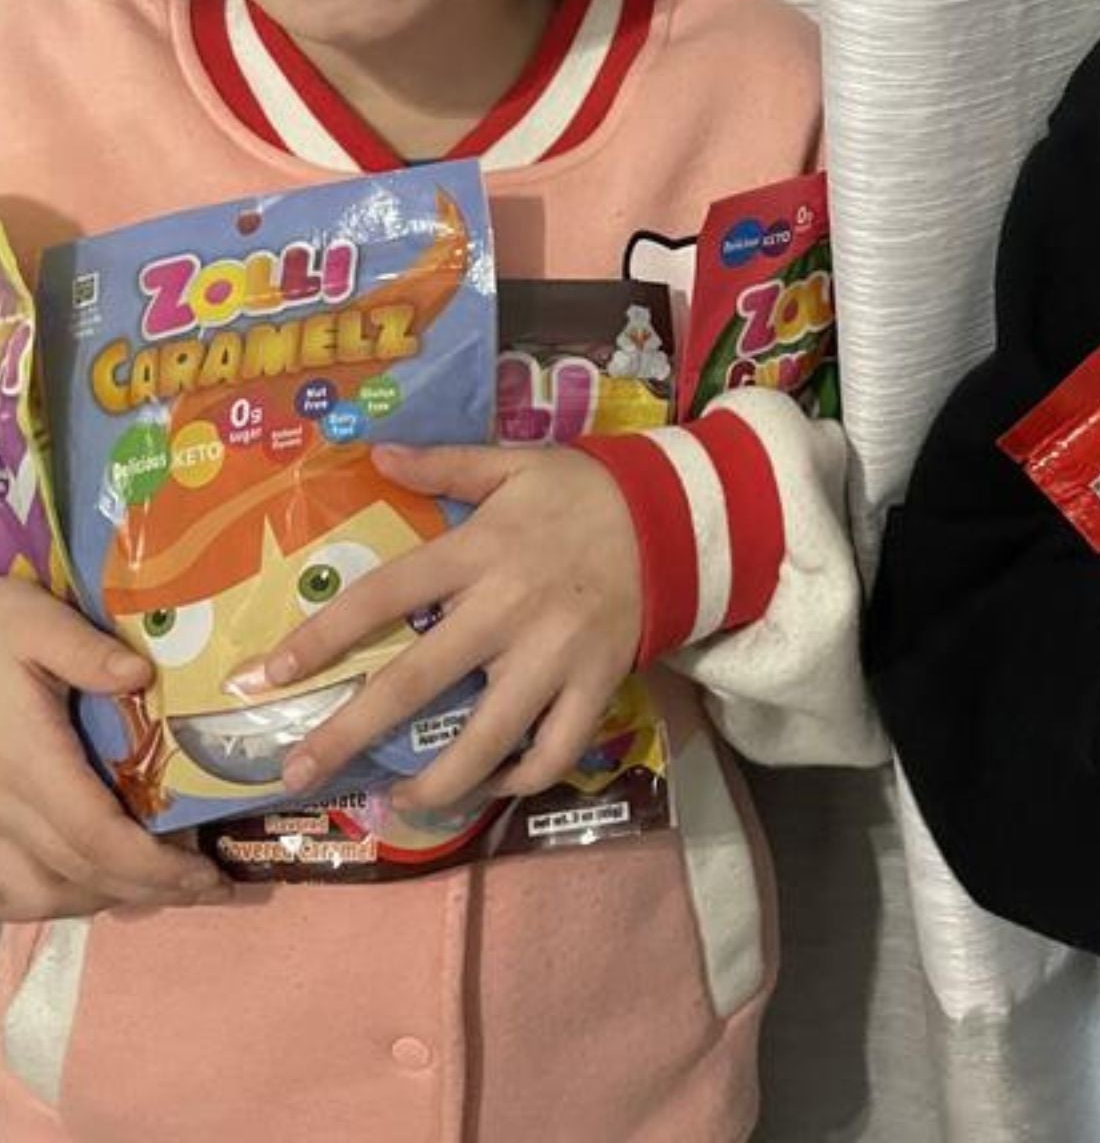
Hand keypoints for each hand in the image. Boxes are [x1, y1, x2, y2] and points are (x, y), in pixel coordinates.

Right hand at [0, 580, 226, 918]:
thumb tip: (139, 675)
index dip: (154, 866)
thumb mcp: (33, 621)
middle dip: (151, 890)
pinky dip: (54, 897)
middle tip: (211, 887)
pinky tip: (96, 883)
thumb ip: (84, 650)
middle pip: (78, 873)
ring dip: (104, 899)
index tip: (209, 875)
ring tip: (165, 886)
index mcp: (25, 759)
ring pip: (38, 894)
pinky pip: (6, 888)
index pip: (96, 835)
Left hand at [261, 444, 640, 811]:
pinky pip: (553, 750)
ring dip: (433, 782)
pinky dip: (517, 780)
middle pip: (416, 682)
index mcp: (480, 551)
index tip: (267, 675)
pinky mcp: (597, 685)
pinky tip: (487, 785)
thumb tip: (376, 452)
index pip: (384, 596)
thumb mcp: (517, 463)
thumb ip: (447, 464)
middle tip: (296, 773)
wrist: (678, 516)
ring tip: (395, 801)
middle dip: (348, 733)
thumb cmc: (586, 490)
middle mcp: (509, 610)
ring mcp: (555, 656)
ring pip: (486, 738)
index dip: (321, 637)